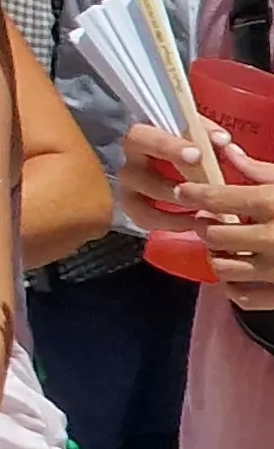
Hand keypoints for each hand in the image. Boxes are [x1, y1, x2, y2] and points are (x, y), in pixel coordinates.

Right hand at [120, 121, 203, 228]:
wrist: (159, 152)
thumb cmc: (177, 137)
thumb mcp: (190, 126)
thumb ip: (205, 131)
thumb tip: (222, 141)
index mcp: (138, 137)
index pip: (144, 139)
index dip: (169, 148)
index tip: (196, 156)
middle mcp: (127, 164)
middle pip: (138, 177)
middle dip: (171, 187)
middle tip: (201, 195)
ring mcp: (127, 188)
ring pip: (140, 205)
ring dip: (174, 211)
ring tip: (204, 212)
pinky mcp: (131, 207)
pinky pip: (145, 220)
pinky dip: (171, 223)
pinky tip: (195, 221)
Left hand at [168, 130, 273, 303]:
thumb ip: (261, 170)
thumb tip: (226, 151)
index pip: (220, 198)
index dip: (195, 193)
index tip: (184, 190)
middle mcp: (273, 239)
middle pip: (216, 234)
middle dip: (206, 225)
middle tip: (208, 219)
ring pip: (224, 267)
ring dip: (218, 256)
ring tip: (223, 246)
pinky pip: (243, 297)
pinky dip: (233, 287)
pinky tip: (238, 274)